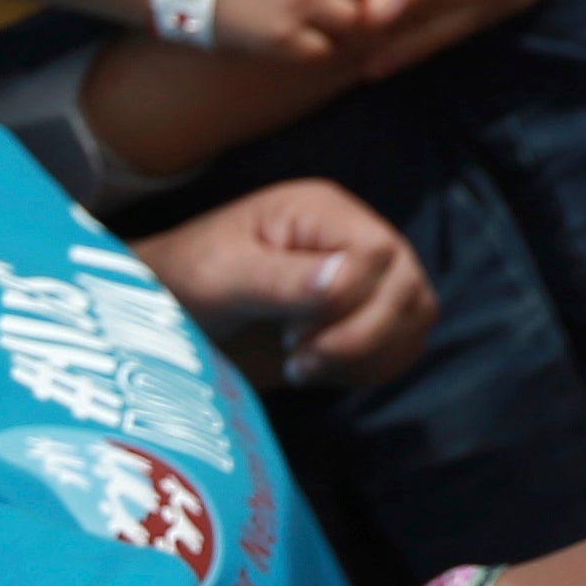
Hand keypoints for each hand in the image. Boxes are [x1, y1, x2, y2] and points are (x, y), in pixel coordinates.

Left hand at [128, 180, 437, 387]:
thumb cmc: (184, 282)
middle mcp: (355, 239)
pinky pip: (404, 344)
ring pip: (416, 317)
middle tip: (297, 359)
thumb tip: (344, 281)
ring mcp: (365, 279)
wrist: (169, 316)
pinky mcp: (362, 318)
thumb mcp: (220, 276)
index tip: (291, 337)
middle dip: (360, 337)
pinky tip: (323, 373)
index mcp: (324, 212)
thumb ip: (280, 279)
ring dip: (370, 355)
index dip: (347, 305)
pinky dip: (374, 368)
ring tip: (306, 367)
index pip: (378, 254)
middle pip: (408, 287)